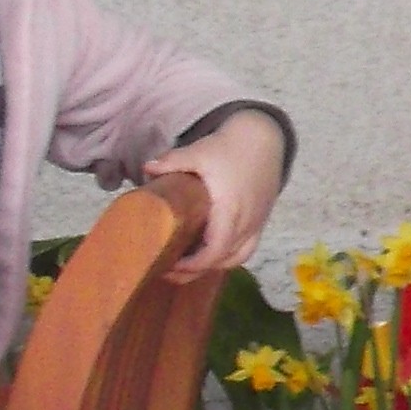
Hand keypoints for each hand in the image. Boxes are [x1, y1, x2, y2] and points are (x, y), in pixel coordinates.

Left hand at [146, 113, 285, 277]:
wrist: (265, 139)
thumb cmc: (230, 148)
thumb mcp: (199, 152)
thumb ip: (173, 161)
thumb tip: (146, 168)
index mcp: (230, 210)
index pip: (214, 251)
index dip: (193, 265)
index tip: (168, 265)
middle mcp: (247, 222)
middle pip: (224, 260)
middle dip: (197, 271)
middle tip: (168, 269)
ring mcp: (257, 223)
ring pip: (237, 258)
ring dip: (213, 265)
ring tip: (188, 265)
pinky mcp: (260, 221)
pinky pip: (246, 249)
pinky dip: (227, 256)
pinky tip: (208, 252)